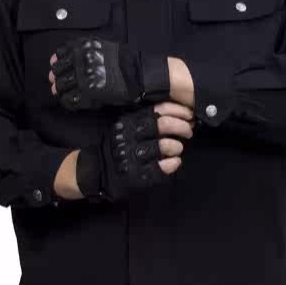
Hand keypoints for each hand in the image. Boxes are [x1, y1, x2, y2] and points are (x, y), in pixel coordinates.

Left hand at [49, 37, 168, 109]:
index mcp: (83, 48)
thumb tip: (62, 57)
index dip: (58, 63)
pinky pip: (69, 100)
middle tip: (57, 81)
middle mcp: (81, 62)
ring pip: (61, 86)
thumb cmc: (123, 60)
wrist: (137, 75)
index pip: (60, 55)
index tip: (58, 66)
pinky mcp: (87, 95)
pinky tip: (71, 100)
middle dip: (57, 77)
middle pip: (58, 72)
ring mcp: (83, 79)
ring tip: (63, 91)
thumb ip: (83, 49)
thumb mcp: (101, 46)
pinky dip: (68, 101)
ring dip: (61, 90)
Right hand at [75, 101, 193, 201]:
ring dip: (177, 146)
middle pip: (163, 125)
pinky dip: (172, 164)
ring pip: (164, 146)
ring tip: (178, 148)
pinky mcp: (136, 174)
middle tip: (188, 131)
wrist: (97, 170)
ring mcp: (133, 155)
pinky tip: (174, 162)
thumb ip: (146, 118)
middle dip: (182, 127)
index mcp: (130, 121)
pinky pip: (160, 168)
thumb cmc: (118, 145)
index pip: (158, 110)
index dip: (178, 110)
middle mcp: (131, 136)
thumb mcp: (127, 125)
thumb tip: (179, 113)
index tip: (189, 114)